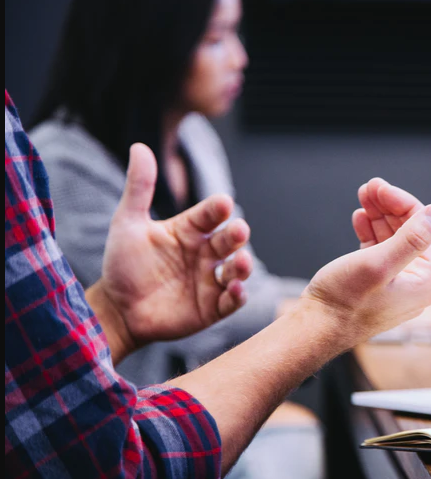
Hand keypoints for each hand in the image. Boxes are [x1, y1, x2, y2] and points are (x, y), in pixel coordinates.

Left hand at [91, 144, 252, 360]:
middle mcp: (205, 253)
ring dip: (243, 266)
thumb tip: (139, 146)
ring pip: (236, 269)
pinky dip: (238, 295)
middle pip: (229, 241)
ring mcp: (210, 280)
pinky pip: (231, 301)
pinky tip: (235, 289)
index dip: (217, 209)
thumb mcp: (127, 223)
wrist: (116, 309)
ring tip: (241, 262)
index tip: (222, 203)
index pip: (210, 214)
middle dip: (236, 235)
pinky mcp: (212, 308)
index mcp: (189, 230)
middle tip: (239, 230)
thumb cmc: (123, 264)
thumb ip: (139, 187)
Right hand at [299, 178, 430, 346]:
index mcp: (426, 281)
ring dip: (379, 215)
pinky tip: (360, 218)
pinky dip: (371, 232)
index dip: (404, 203)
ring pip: (394, 238)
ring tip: (363, 196)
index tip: (380, 187)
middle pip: (411, 232)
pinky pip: (381, 250)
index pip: (426, 229)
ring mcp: (397, 284)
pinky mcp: (378, 284)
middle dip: (390, 206)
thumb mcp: (379, 264)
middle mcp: (416, 284)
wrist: (315, 328)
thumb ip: (412, 238)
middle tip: (369, 187)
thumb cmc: (344, 302)